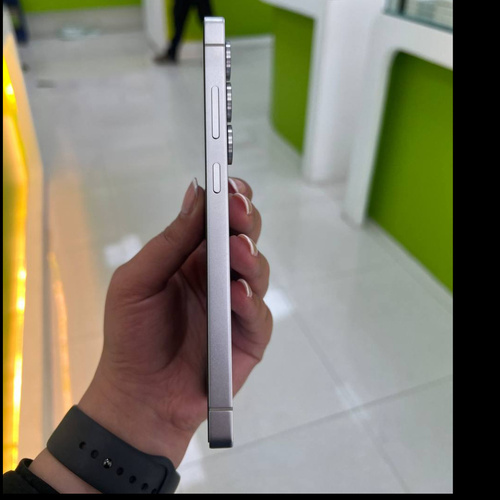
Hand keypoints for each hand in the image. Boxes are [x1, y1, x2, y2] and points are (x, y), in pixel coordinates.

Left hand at [77, 177, 272, 467]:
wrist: (140, 395)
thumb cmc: (132, 336)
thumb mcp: (138, 280)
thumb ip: (170, 241)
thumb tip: (196, 193)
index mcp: (192, 258)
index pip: (218, 220)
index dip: (229, 200)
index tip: (230, 185)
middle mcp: (220, 276)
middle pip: (246, 237)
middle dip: (245, 220)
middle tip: (237, 210)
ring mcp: (237, 305)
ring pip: (259, 270)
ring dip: (249, 257)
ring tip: (235, 252)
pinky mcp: (249, 335)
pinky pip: (260, 313)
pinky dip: (251, 302)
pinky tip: (237, 296)